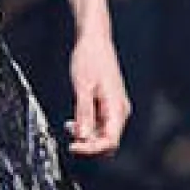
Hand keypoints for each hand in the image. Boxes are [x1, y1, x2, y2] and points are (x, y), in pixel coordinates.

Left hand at [65, 25, 131, 157]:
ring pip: (103, 134)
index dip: (91, 149)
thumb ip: (84, 114)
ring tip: (69, 127)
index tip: (73, 147)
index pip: (110, 141)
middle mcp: (119, 110)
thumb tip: (83, 138)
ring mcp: (114, 107)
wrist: (94, 40)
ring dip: (87, 136)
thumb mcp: (82, 88)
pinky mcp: (107, 104)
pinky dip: (87, 126)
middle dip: (90, 145)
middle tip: (70, 140)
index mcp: (117, 108)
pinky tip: (74, 122)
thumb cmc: (90, 59)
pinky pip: (100, 123)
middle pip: (108, 141)